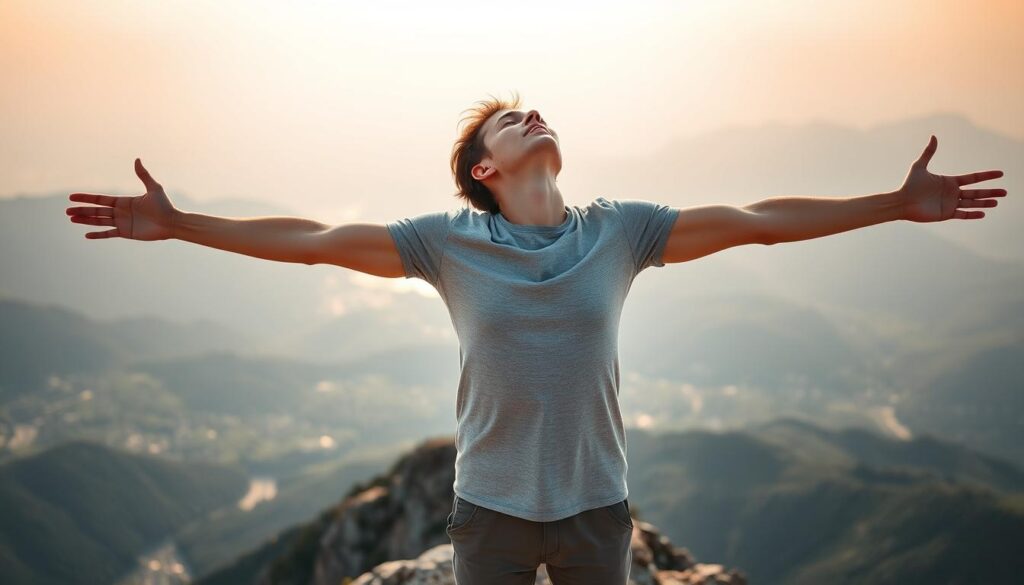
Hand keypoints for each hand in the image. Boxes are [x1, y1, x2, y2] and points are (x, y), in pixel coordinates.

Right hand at [66, 158, 180, 239]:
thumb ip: (143, 175)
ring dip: (85, 220)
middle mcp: (120, 212)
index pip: (101, 199)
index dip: (86, 198)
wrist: (172, 223)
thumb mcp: (153, 188)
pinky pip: (109, 234)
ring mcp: (122, 223)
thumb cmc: (165, 205)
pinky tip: (86, 235)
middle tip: (67, 211)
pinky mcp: (126, 233)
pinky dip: (98, 234)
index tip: (72, 197)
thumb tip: (137, 159)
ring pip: (99, 221)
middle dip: (82, 210)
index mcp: (124, 201)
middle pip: (96, 211)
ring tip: (72, 219)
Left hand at [898, 135, 1005, 222]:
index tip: (1000, 173)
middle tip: (1005, 192)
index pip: (973, 178)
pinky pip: (962, 214)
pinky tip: (983, 213)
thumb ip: (928, 152)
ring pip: (971, 203)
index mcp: (949, 181)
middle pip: (976, 192)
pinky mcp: (945, 214)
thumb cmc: (909, 185)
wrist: (901, 202)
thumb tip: (933, 136)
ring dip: (984, 203)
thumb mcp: (919, 166)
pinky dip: (972, 214)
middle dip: (990, 192)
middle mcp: (952, 193)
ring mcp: (949, 204)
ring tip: (997, 202)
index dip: (986, 176)